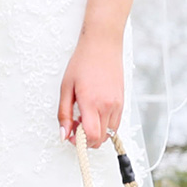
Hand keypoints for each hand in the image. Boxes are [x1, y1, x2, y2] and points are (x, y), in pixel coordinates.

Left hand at [58, 30, 123, 147]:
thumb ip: (64, 114)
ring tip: (85, 117)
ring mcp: (117, 105)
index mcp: (92, 103)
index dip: (80, 143)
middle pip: (100, 139)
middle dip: (86, 139)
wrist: (103, 44)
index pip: (91, 137)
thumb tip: (63, 135)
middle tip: (75, 126)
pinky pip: (115, 124)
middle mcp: (108, 106)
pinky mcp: (122, 102)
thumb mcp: (66, 88)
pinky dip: (105, 125)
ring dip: (96, 132)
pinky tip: (95, 113)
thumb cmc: (83, 62)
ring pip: (109, 133)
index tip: (71, 136)